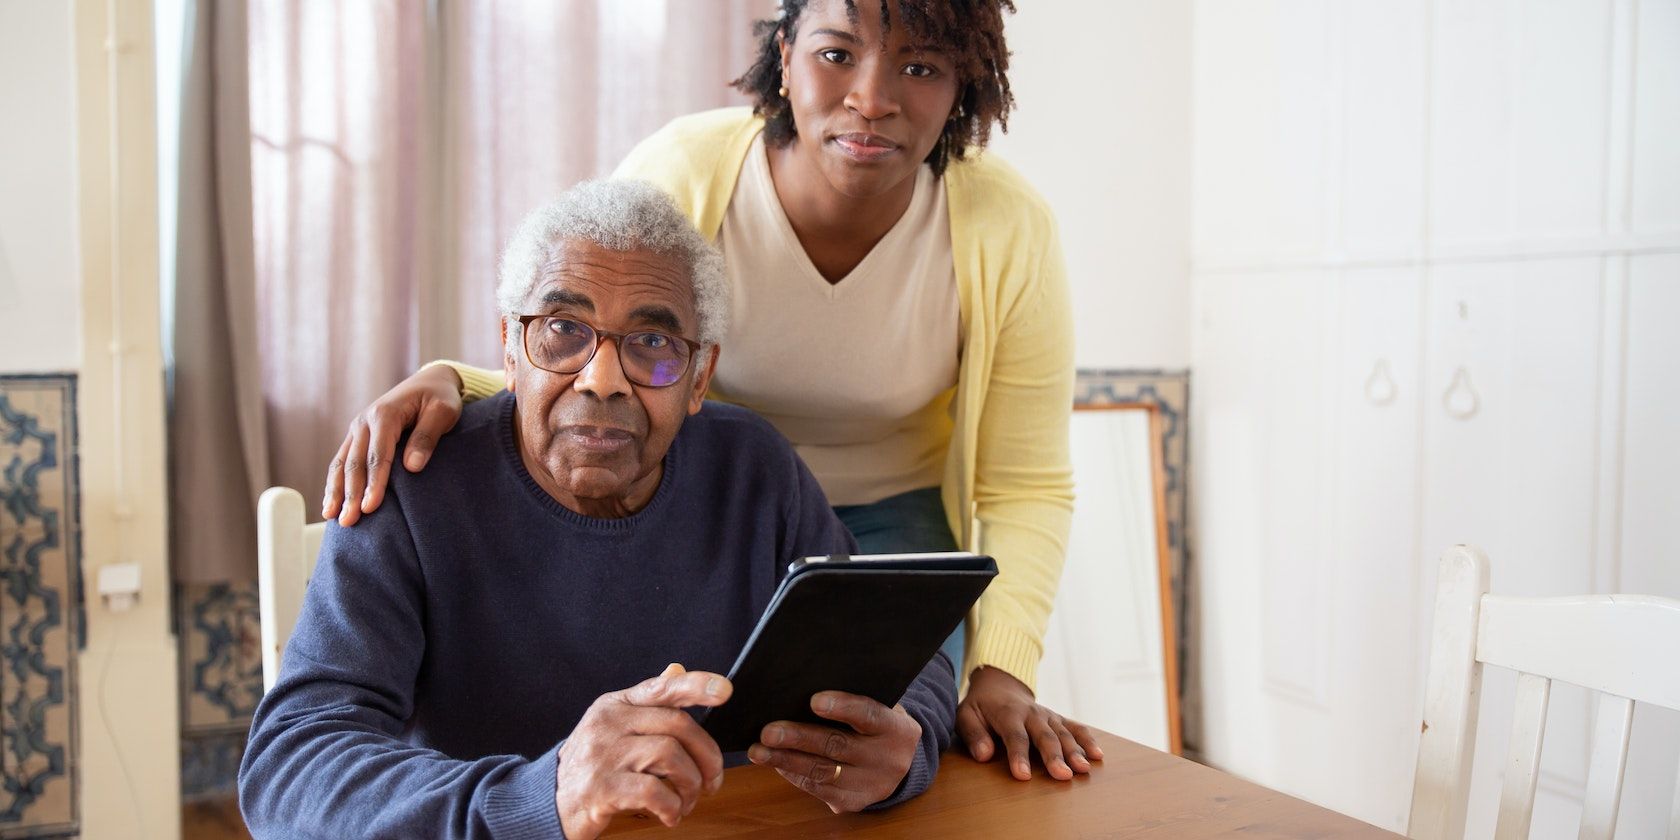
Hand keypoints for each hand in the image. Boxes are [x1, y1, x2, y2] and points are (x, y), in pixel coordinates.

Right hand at [323, 364, 463, 525]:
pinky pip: (341, 461)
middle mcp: (364, 421)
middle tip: (349, 522)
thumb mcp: (443, 412)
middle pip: (355, 463)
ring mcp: (357, 428)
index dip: (374, 483)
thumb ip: (427, 436)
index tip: (370, 507)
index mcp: (385, 414)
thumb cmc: (440, 398)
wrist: (429, 381)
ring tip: (332, 517)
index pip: (378, 455)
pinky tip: (331, 503)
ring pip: (342, 463)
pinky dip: (334, 482)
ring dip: (336, 491)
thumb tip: (412, 467)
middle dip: (350, 494)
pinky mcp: (357, 436)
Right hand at [553, 663, 731, 838]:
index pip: (661, 688)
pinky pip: (653, 791)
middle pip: (677, 726)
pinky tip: (670, 815)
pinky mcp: (600, 788)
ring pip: (670, 756)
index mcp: (616, 705)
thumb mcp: (614, 728)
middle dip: (706, 756)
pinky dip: (672, 806)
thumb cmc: (592, 764)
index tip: (725, 690)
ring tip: (687, 801)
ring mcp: (603, 755)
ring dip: (690, 785)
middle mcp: (609, 724)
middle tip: (712, 781)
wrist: (549, 800)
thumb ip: (647, 704)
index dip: (696, 686)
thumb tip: (677, 670)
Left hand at [746, 692, 920, 812]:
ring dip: (786, 760)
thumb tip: (801, 688)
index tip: (814, 700)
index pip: (869, 715)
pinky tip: (774, 762)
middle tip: (769, 731)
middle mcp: (889, 760)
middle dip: (799, 738)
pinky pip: (817, 788)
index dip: (842, 707)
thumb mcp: (878, 707)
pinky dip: (792, 774)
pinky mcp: (853, 802)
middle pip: (838, 746)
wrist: (896, 761)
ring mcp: (872, 785)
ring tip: (759, 750)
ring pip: (822, 771)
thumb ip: (852, 698)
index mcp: (899, 729)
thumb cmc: (875, 723)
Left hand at [957, 666, 1102, 780]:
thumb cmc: (980, 706)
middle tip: (1063, 776)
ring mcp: (1047, 715)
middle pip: (1044, 736)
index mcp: (1007, 713)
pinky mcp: (1058, 719)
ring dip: (1075, 751)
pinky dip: (1088, 740)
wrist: (999, 685)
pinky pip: (1076, 727)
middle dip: (1054, 756)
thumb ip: (973, 734)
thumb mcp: (965, 715)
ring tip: (1083, 769)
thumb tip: (983, 755)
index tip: (1023, 775)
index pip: (1014, 736)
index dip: (1018, 756)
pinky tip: (1098, 755)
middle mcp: (1031, 713)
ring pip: (1063, 733)